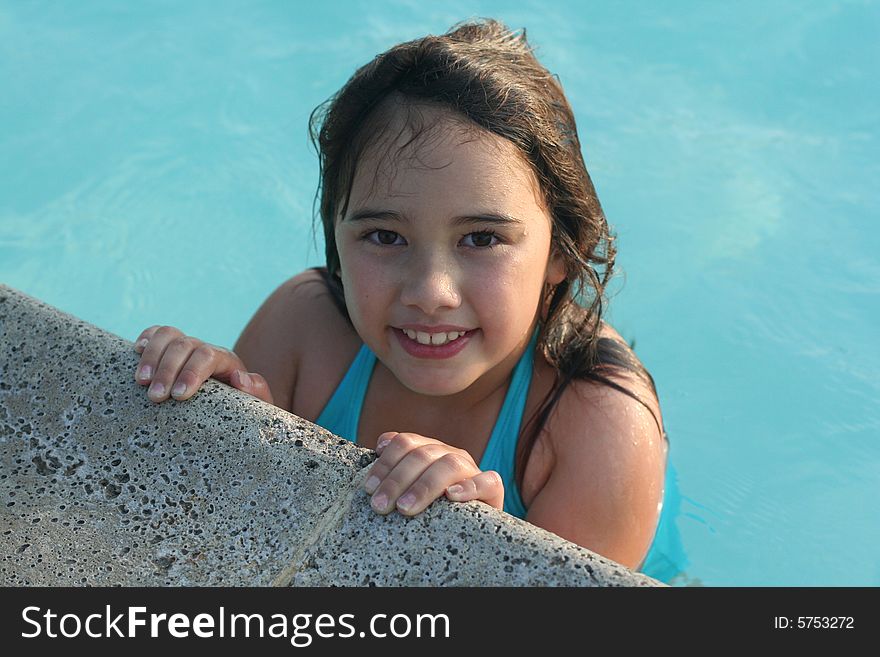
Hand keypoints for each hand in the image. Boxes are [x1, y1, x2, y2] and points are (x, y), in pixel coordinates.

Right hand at [133, 325, 274, 404]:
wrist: (231, 408)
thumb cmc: (242, 410)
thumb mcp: (257, 405)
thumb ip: (257, 392)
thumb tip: (240, 377)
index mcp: (226, 360)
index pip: (208, 356)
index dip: (192, 372)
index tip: (180, 396)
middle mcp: (204, 349)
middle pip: (184, 345)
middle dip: (167, 370)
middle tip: (155, 397)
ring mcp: (186, 347)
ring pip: (168, 335)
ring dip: (152, 356)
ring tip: (141, 381)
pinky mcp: (169, 350)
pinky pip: (156, 334)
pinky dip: (146, 338)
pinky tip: (136, 351)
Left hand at [364, 431, 503, 515]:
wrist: (468, 534)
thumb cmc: (430, 514)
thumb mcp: (408, 493)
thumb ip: (394, 473)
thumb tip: (377, 449)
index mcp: (429, 450)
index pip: (406, 442)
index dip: (385, 462)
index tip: (368, 488)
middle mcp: (450, 454)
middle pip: (422, 454)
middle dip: (396, 480)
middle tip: (380, 506)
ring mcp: (472, 470)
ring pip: (450, 464)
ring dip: (424, 485)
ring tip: (405, 508)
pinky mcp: (493, 490)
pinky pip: (488, 481)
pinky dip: (470, 486)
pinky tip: (452, 496)